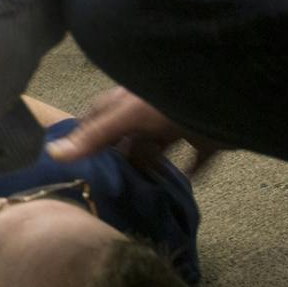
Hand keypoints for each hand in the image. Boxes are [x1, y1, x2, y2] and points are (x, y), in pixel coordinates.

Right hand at [47, 85, 229, 176]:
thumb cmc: (172, 98)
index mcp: (127, 102)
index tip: (71, 161)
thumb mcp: (128, 116)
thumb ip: (95, 135)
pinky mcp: (206, 137)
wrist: (234, 93)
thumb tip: (53, 153)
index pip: (97, 119)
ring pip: (158, 150)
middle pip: (127, 138)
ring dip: (151, 168)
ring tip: (139, 193)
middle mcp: (149, 112)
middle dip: (118, 160)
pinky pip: (196, 160)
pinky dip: (190, 173)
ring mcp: (178, 123)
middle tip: (105, 188)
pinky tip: (185, 187)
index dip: (84, 138)